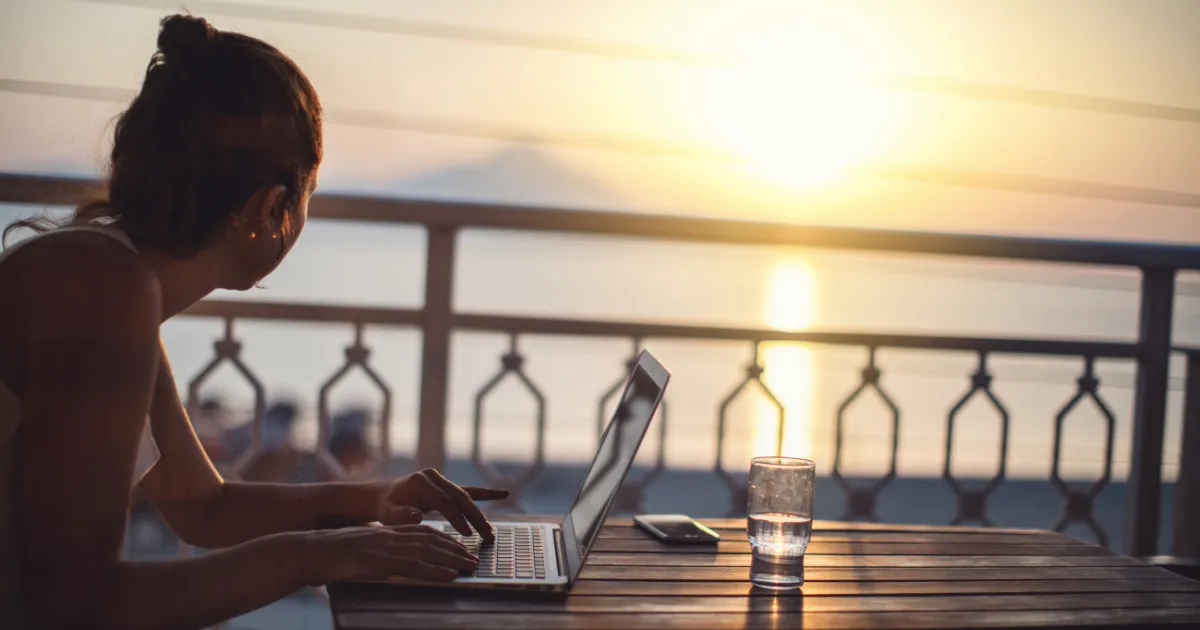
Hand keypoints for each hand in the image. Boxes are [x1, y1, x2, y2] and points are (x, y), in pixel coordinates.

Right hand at [299, 524, 477, 584]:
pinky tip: (450, 576)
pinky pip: (414, 566)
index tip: (459, 546)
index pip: (422, 532)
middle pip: (431, 540)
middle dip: (455, 549)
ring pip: (428, 551)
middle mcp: (391, 536)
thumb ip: (378, 552)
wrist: (311, 551)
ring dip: (453, 559)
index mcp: (387, 532)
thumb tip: (389, 563)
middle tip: (473, 559)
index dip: (444, 539)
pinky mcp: (382, 562)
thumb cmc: (331, 554)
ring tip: (470, 567)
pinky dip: (435, 571)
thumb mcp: (361, 549)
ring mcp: (387, 548)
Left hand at [377, 468, 508, 541]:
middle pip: (459, 497)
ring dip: (479, 514)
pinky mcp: (447, 486)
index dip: (456, 517)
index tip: (467, 534)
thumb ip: (400, 516)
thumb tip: (417, 516)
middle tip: (488, 536)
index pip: (443, 501)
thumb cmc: (386, 508)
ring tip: (490, 532)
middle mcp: (433, 476)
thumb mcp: (388, 514)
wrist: (384, 496)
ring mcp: (442, 479)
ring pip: (465, 496)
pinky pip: (468, 491)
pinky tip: (503, 494)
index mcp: (420, 481)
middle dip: (475, 517)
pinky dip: (485, 494)